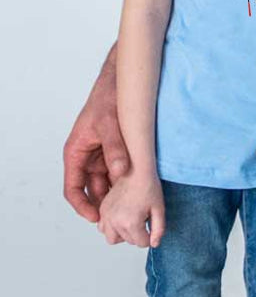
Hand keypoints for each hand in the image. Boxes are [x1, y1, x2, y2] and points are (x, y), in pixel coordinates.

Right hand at [63, 52, 129, 221]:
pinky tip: (140, 185)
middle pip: (93, 188)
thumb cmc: (108, 98)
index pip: (73, 189)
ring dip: (118, 191)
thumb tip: (121, 172)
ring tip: (132, 204)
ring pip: (108, 180)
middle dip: (104, 202)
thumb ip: (115, 148)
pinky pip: (119, 168)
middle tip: (121, 215)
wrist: (123, 78)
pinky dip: (127, 177)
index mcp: (76, 153)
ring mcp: (101, 153)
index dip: (82, 206)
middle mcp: (86, 156)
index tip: (96, 218)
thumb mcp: (110, 124)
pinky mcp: (116, 148)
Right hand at [97, 170, 164, 247]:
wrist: (136, 168)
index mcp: (131, 223)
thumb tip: (154, 244)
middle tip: (144, 219)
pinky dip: (111, 227)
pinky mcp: (102, 210)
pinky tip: (121, 218)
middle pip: (128, 241)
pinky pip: (103, 228)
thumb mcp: (160, 208)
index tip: (152, 225)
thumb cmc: (149, 186)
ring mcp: (106, 216)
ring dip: (122, 234)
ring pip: (113, 238)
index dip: (150, 236)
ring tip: (132, 221)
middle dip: (138, 234)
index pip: (141, 243)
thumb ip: (159, 229)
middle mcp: (115, 222)